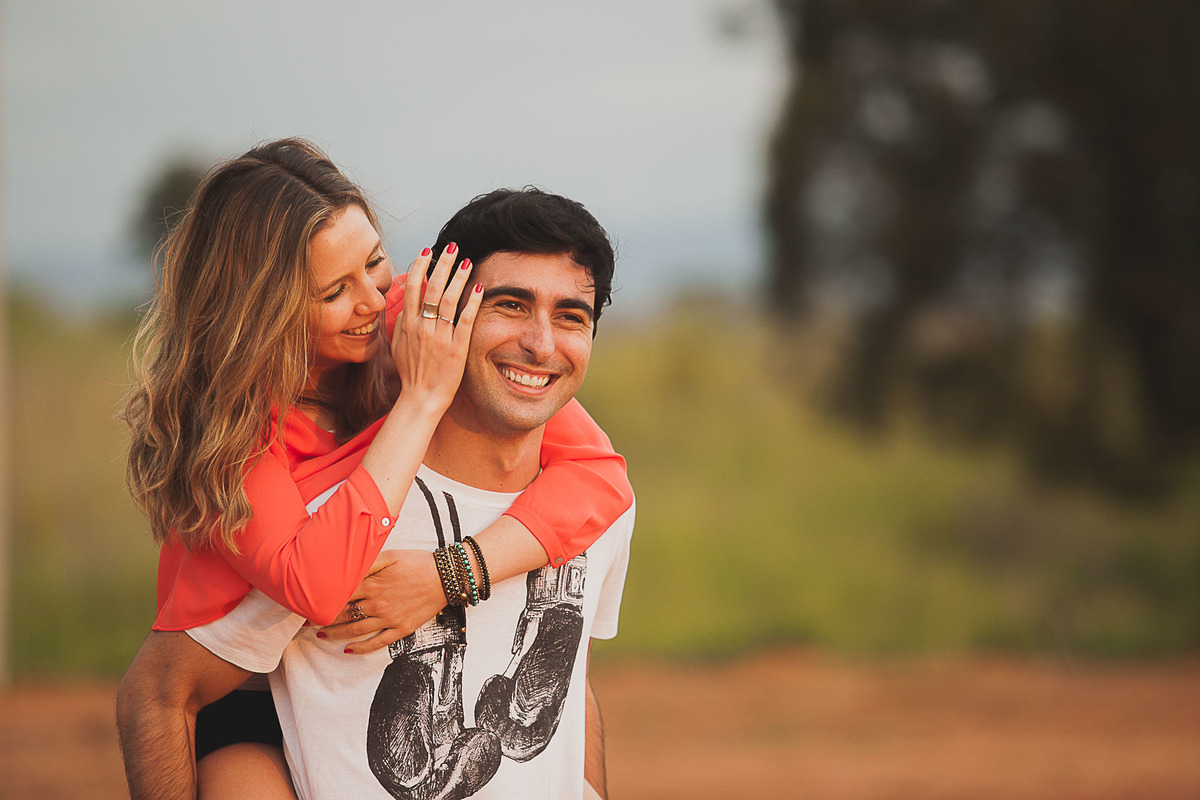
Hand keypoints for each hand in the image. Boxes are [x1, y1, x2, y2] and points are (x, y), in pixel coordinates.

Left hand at [317, 549, 447, 653]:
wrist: (445, 577)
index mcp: (373, 584)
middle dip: (323, 619)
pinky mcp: (401, 629)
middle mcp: (378, 604)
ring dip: (337, 634)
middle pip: (344, 615)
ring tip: (322, 635)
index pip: (340, 595)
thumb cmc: (417, 562)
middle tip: (308, 622)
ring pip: (356, 631)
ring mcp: (389, 619)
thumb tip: (346, 569)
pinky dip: (361, 648)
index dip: (322, 601)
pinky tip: (349, 650)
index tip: (308, 604)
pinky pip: (378, 642)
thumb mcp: (391, 555)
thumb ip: (366, 562)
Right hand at [390, 244, 481, 413]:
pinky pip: (465, 319)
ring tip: (467, 261)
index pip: (413, 288)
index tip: (428, 251)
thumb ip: (401, 323)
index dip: (420, 266)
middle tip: (453, 247)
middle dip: (443, 263)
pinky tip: (479, 287)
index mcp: (408, 324)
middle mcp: (422, 327)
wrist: (421, 397)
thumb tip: (406, 304)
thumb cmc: (411, 373)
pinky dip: (472, 301)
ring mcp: (440, 337)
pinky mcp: (456, 347)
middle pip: (432, 287)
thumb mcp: (398, 346)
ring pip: (449, 299)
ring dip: (459, 277)